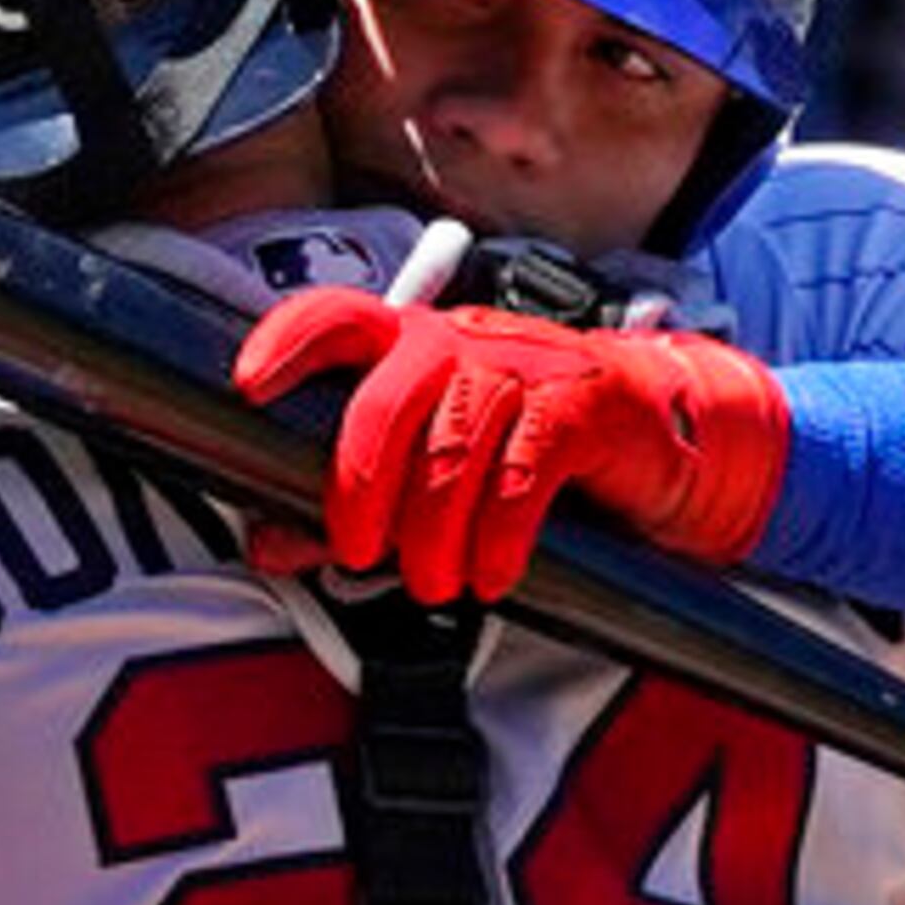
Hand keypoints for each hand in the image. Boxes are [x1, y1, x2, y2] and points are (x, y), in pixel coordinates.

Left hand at [235, 289, 788, 603]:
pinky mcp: (580, 408)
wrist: (654, 443)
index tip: (249, 385)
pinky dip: (500, 534)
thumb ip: (353, 507)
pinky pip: (525, 470)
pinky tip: (493, 574)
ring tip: (436, 587)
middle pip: (390, 397)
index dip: (290, 342)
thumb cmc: (527, 456)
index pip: (339, 318)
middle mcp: (463, 344)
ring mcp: (525, 369)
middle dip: (364, 485)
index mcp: (415, 348)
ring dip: (436, 530)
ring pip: (455, 444)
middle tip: (363, 554)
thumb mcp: (435, 479)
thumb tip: (263, 542)